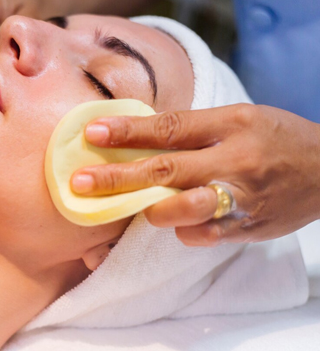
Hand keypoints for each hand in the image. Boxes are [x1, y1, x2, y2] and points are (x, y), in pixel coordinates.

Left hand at [70, 104, 319, 245]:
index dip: (128, 131)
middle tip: (79, 183)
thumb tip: (138, 135)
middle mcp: (235, 160)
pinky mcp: (249, 226)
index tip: (92, 132)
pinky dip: (183, 231)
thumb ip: (193, 128)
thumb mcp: (238, 118)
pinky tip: (175, 224)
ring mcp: (243, 197)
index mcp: (230, 124)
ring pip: (185, 209)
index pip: (169, 127)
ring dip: (150, 209)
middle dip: (117, 178)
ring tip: (133, 206)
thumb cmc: (275, 137)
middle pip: (166, 170)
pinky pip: (205, 235)